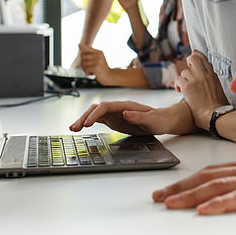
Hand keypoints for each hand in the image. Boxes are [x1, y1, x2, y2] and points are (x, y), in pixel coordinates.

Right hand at [69, 100, 194, 135]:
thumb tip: (125, 113)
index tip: (88, 124)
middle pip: (96, 109)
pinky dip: (88, 123)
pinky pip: (98, 119)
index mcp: (125, 105)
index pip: (106, 106)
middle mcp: (118, 108)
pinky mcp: (114, 120)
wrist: (162, 120)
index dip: (95, 114)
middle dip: (84, 117)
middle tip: (74, 128)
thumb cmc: (159, 120)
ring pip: (95, 113)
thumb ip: (139, 117)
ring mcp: (115, 113)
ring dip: (83, 119)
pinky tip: (80, 128)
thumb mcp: (152, 120)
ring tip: (73, 129)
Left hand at [78, 43, 114, 84]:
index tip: (88, 61)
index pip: (85, 49)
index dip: (82, 55)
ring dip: (85, 69)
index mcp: (99, 52)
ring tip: (91, 71)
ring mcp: (98, 61)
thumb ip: (87, 51)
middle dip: (83, 62)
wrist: (109, 77)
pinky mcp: (96, 68)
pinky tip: (92, 74)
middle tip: (88, 67)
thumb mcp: (96, 58)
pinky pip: (86, 69)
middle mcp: (99, 55)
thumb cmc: (101, 68)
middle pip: (82, 56)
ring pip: (83, 63)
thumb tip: (79, 44)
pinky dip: (87, 73)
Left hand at [152, 152, 235, 214]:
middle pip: (207, 178)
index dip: (187, 181)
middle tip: (158, 197)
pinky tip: (205, 209)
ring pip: (217, 186)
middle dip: (180, 188)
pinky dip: (220, 203)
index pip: (211, 172)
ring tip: (171, 203)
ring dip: (191, 196)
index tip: (169, 189)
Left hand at [174, 51, 228, 130]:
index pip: (204, 59)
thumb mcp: (219, 90)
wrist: (216, 115)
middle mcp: (205, 75)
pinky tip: (180, 91)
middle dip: (188, 63)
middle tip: (187, 72)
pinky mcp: (188, 87)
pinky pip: (178, 79)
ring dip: (183, 79)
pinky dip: (177, 85)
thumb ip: (213, 82)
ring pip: (184, 71)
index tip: (193, 63)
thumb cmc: (219, 108)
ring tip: (183, 87)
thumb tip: (210, 81)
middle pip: (193, 58)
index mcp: (213, 76)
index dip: (197, 58)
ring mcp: (196, 80)